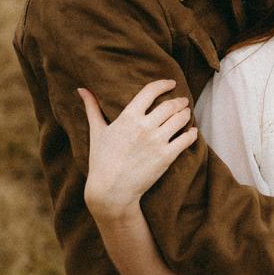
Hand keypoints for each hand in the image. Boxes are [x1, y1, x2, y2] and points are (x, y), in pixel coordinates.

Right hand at [78, 80, 196, 218]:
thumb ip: (92, 108)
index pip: (150, 91)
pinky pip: (186, 139)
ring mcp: (157, 141)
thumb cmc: (101, 161)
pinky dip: (192, 133)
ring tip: (187, 113)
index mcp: (128, 117)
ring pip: (180, 119)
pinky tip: (192, 132)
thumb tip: (81, 89)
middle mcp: (144, 126)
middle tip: (183, 101)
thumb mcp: (96, 132)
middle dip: (179, 101)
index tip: (171, 83)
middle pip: (170, 105)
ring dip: (186, 114)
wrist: (111, 191)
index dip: (163, 84)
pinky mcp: (166, 157)